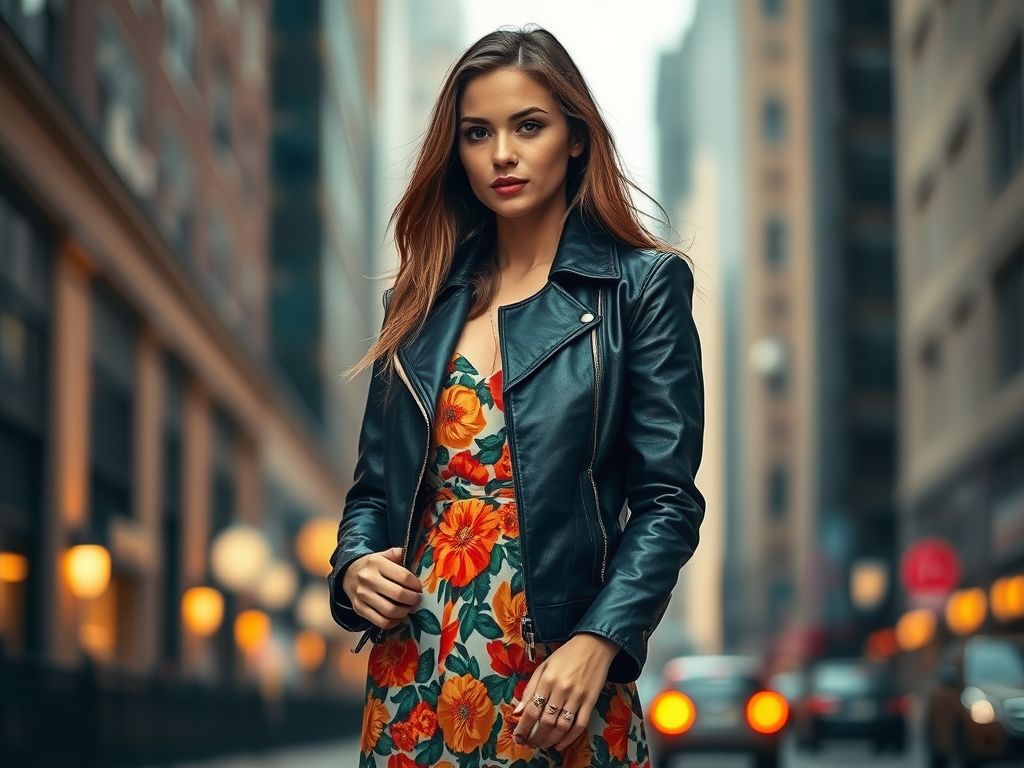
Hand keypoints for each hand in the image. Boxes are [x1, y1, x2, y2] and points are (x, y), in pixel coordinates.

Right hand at [341, 546, 422, 630]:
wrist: (348, 574)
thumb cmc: (373, 565)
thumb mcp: (385, 555)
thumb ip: (401, 554)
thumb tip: (420, 558)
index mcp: (376, 563)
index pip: (403, 576)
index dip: (416, 584)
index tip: (420, 587)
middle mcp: (367, 579)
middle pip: (398, 594)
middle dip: (413, 599)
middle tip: (417, 599)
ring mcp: (362, 595)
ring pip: (390, 611)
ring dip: (405, 612)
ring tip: (409, 608)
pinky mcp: (359, 609)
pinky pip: (381, 622)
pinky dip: (394, 622)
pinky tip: (398, 617)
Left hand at [510, 633, 618, 750]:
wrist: (594, 645)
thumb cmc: (566, 655)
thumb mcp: (544, 666)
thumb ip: (530, 688)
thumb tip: (518, 711)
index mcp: (547, 679)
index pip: (532, 710)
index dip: (523, 727)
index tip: (518, 737)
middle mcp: (561, 689)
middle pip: (546, 721)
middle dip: (535, 737)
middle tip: (530, 744)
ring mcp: (578, 696)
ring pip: (562, 726)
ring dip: (550, 740)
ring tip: (542, 744)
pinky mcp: (591, 701)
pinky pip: (580, 725)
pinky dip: (569, 738)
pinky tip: (560, 744)